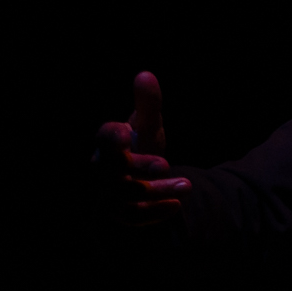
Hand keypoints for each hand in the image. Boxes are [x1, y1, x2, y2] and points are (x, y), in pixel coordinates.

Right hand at [92, 71, 190, 225]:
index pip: (104, 138)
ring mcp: (110, 192)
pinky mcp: (122, 212)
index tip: (127, 132)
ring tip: (187, 185)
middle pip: (111, 169)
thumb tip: (145, 74)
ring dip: (156, 190)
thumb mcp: (146, 126)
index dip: (112, 136)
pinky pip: (133, 216)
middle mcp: (104, 168)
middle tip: (164, 164)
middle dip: (137, 166)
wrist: (134, 182)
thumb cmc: (139, 147)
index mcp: (109, 144)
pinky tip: (176, 205)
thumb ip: (148, 104)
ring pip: (125, 195)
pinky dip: (154, 212)